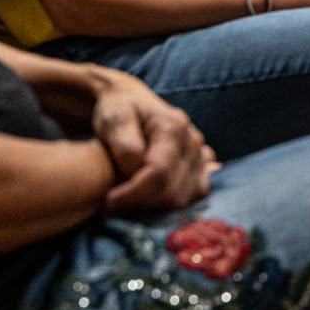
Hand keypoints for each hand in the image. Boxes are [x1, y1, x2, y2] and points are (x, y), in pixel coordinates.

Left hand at [88, 71, 219, 213]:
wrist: (130, 102)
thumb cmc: (118, 109)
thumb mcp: (113, 119)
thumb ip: (125, 145)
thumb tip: (137, 171)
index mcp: (174, 127)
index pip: (159, 173)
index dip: (133, 193)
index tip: (108, 201)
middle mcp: (193, 142)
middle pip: (172, 191)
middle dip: (140, 203)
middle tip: (111, 204)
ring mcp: (201, 156)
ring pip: (183, 199)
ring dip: (152, 207)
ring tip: (126, 200)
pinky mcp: (201, 168)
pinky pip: (193, 197)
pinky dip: (170, 204)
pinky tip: (148, 197)